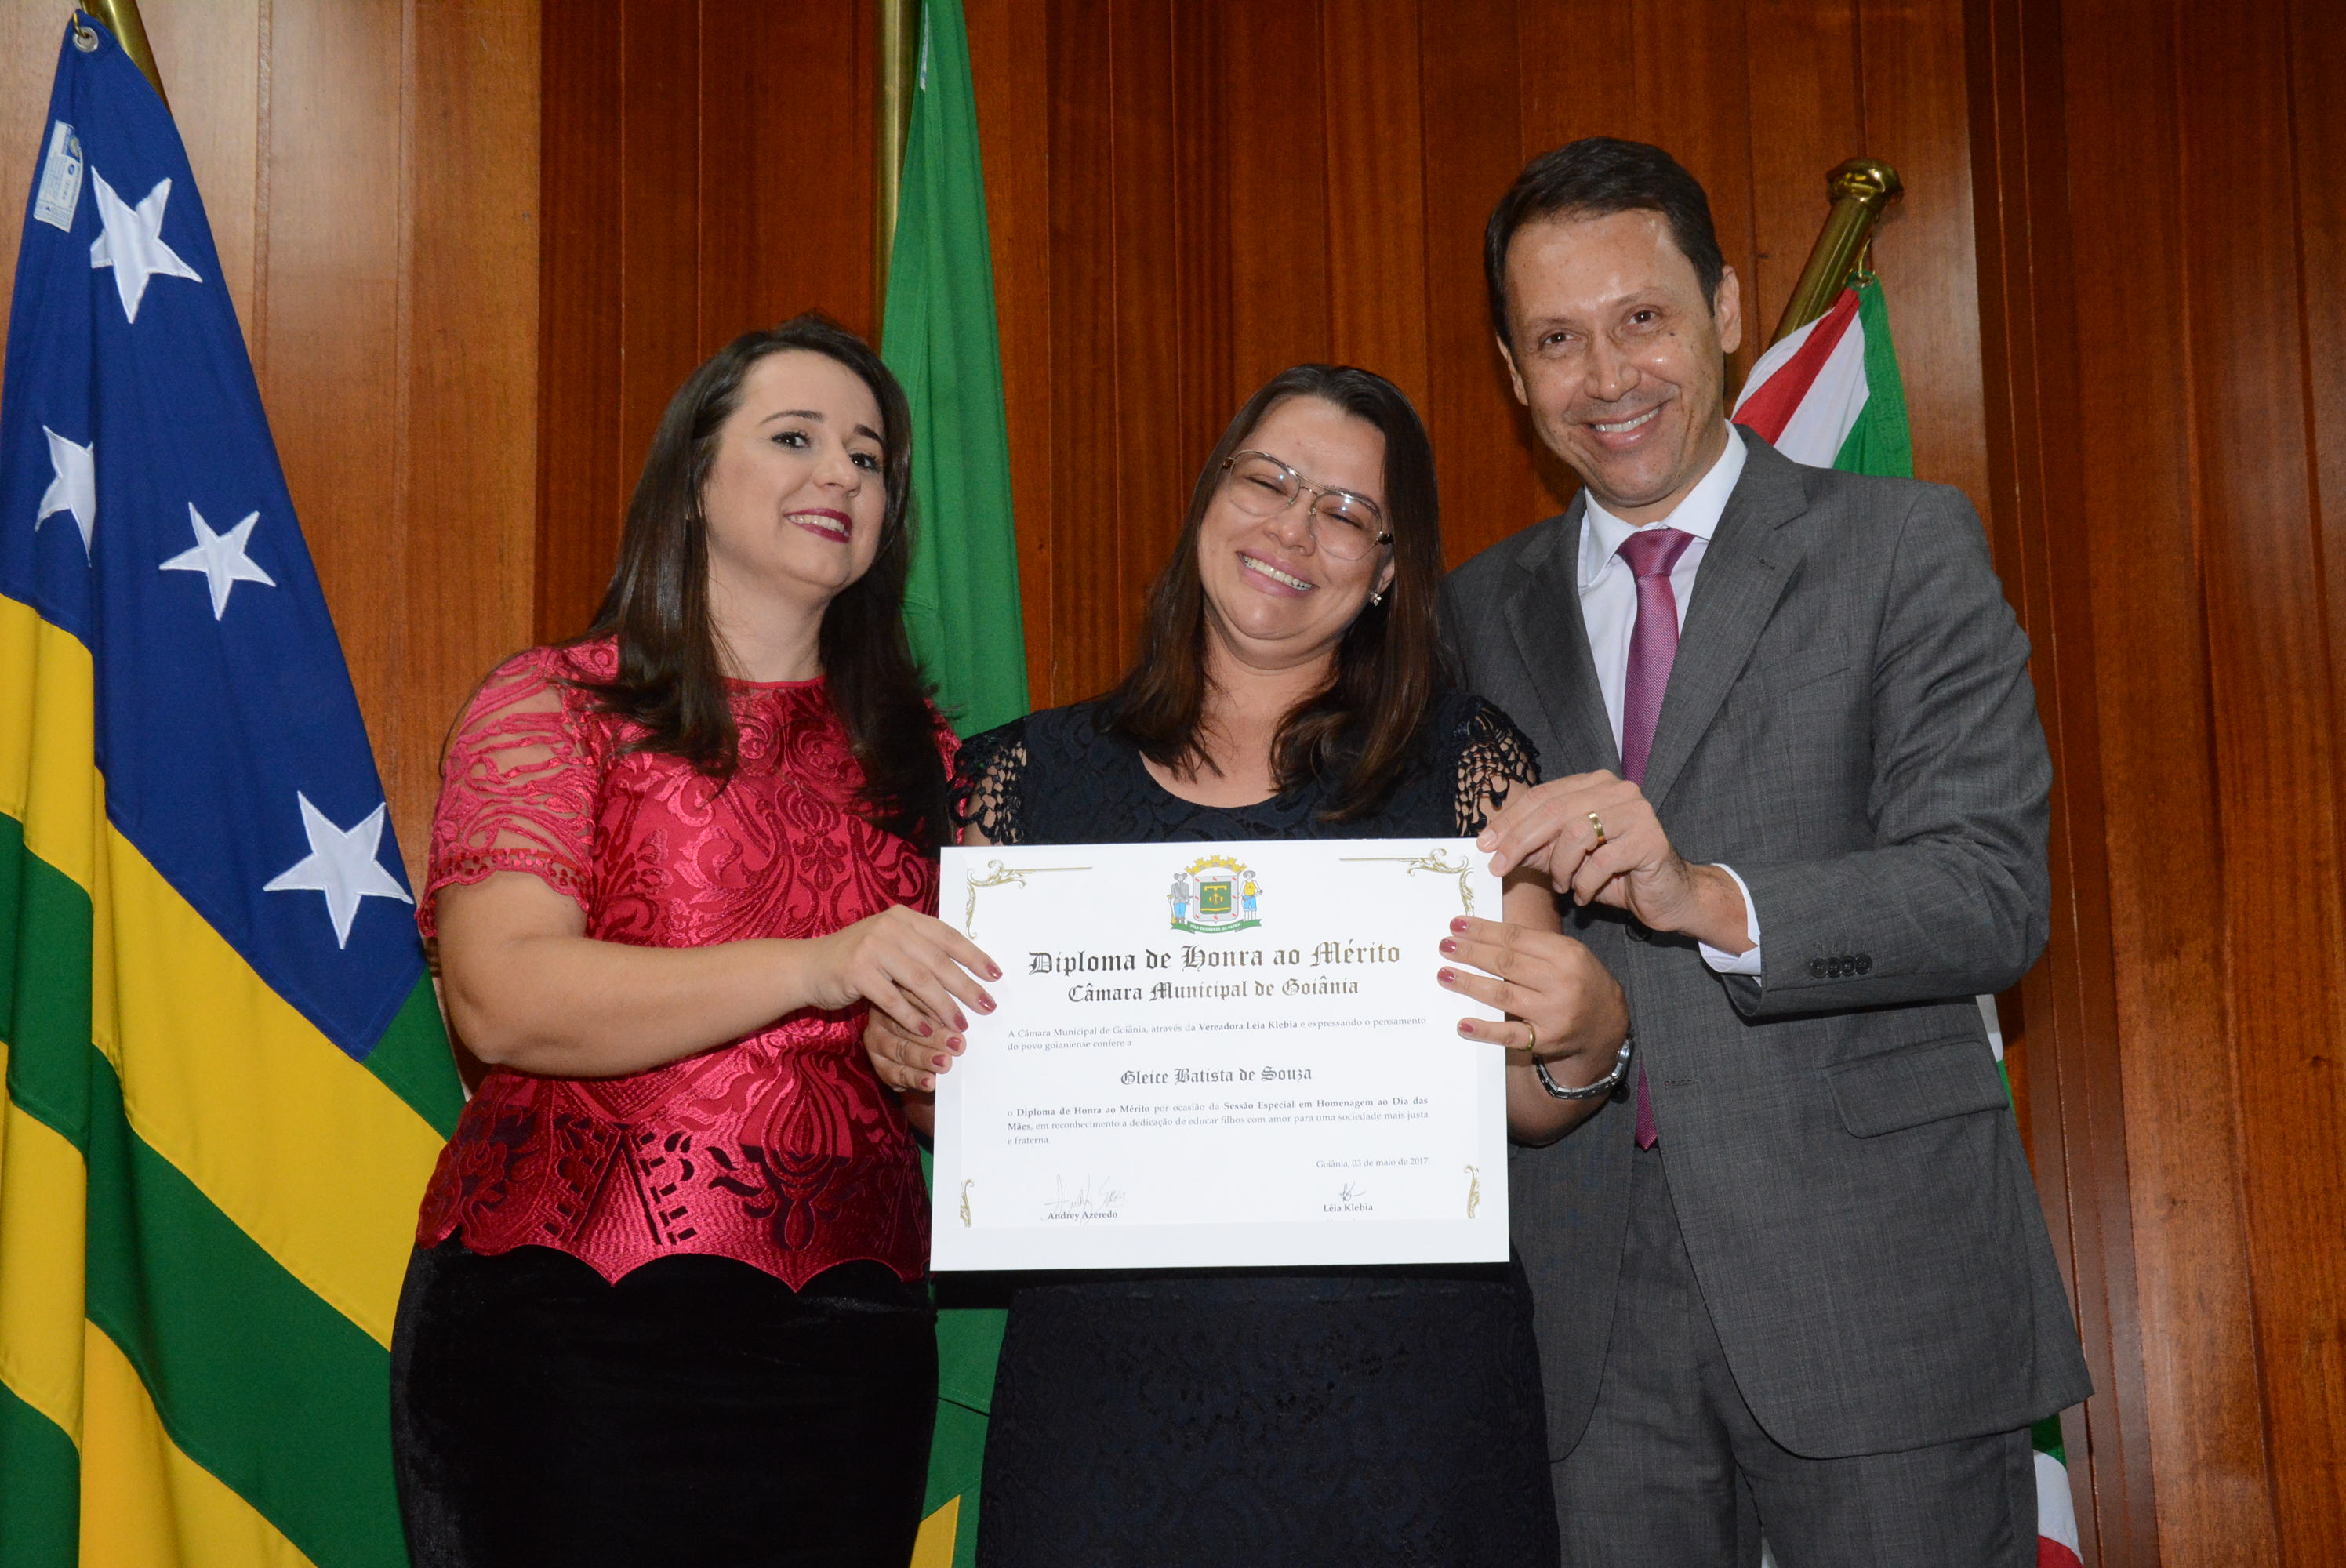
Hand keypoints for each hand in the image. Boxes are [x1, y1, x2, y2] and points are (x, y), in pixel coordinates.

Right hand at [799, 905, 999, 1050]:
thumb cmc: (857, 960)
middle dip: (967, 987)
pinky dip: (911, 1016)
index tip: (996, 976)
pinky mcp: (857, 971)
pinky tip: (926, 1031)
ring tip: (961, 1026)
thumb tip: (968, 972)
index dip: (974, 956)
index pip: (948, 935)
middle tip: (987, 1007)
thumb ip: (921, 951)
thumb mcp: (891, 946)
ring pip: (920, 981)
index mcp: (903, 918)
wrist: (809, 967)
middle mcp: (890, 927)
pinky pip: (893, 998)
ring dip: (944, 1006)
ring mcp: (872, 947)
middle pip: (939, 961)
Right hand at [864, 1008, 963, 1094]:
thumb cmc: (933, 1023)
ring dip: (925, 1058)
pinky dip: (914, 1078)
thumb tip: (965, 1015)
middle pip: (908, 1025)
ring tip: (945, 1063)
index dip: (939, 1010)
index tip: (960, 1021)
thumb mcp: (937, 1009)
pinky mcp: (879, 1064)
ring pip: (901, 1050)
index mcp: (896, 993)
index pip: (915, 998)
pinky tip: (929, 1081)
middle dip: (935, 1037)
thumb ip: (946, 1009)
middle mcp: (881, 1015)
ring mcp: (876, 1041)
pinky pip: (895, 1073)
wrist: (923, 1053)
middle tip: (957, 1045)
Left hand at [1436, 915, 1628, 1084]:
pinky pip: (1511, 1035)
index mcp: (1566, 953)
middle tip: (1445, 946)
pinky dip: (1485, 1030)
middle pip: (1507, 963)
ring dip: (1470, 984)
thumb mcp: (1568, 954)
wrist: (1608, 1026)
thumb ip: (1532, 944)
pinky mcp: (1546, 1040)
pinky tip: (1463, 1024)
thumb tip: (1483, 933)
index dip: (1483, 930)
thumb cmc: (1580, 982)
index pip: (1516, 938)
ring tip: (1445, 974)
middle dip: (1471, 953)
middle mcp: (1561, 982)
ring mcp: (1553, 1013)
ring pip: (1504, 995)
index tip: (1457, 925)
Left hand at [1477, 771, 1748, 950]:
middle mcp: (1616, 790)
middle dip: (1519, 841)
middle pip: (1553, 811)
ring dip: (1559, 867)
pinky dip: (1584, 883)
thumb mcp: (1565, 859)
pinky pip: (1600, 861)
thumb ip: (1535, 847)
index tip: (1483, 844)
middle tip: (1499, 867)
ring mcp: (1636, 811)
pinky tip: (1585, 895)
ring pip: (1575, 834)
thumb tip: (1492, 845)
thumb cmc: (1614, 875)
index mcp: (1593, 785)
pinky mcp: (1650, 839)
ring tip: (1562, 885)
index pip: (1541, 796)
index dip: (1509, 820)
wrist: (1666, 896)